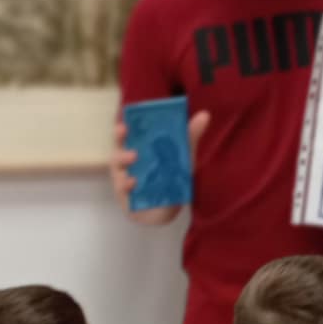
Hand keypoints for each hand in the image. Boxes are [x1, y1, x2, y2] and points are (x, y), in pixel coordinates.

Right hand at [110, 108, 211, 226]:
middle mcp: (127, 166)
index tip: (124, 124)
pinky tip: (133, 182)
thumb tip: (205, 115)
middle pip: (117, 151)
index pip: (125, 139)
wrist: (171, 208)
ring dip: (124, 160)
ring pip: (119, 170)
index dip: (121, 132)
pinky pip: (124, 191)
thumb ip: (190, 137)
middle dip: (119, 142)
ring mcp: (124, 183)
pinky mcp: (127, 200)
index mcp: (136, 152)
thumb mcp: (183, 157)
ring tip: (133, 155)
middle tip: (124, 132)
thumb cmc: (172, 178)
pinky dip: (128, 185)